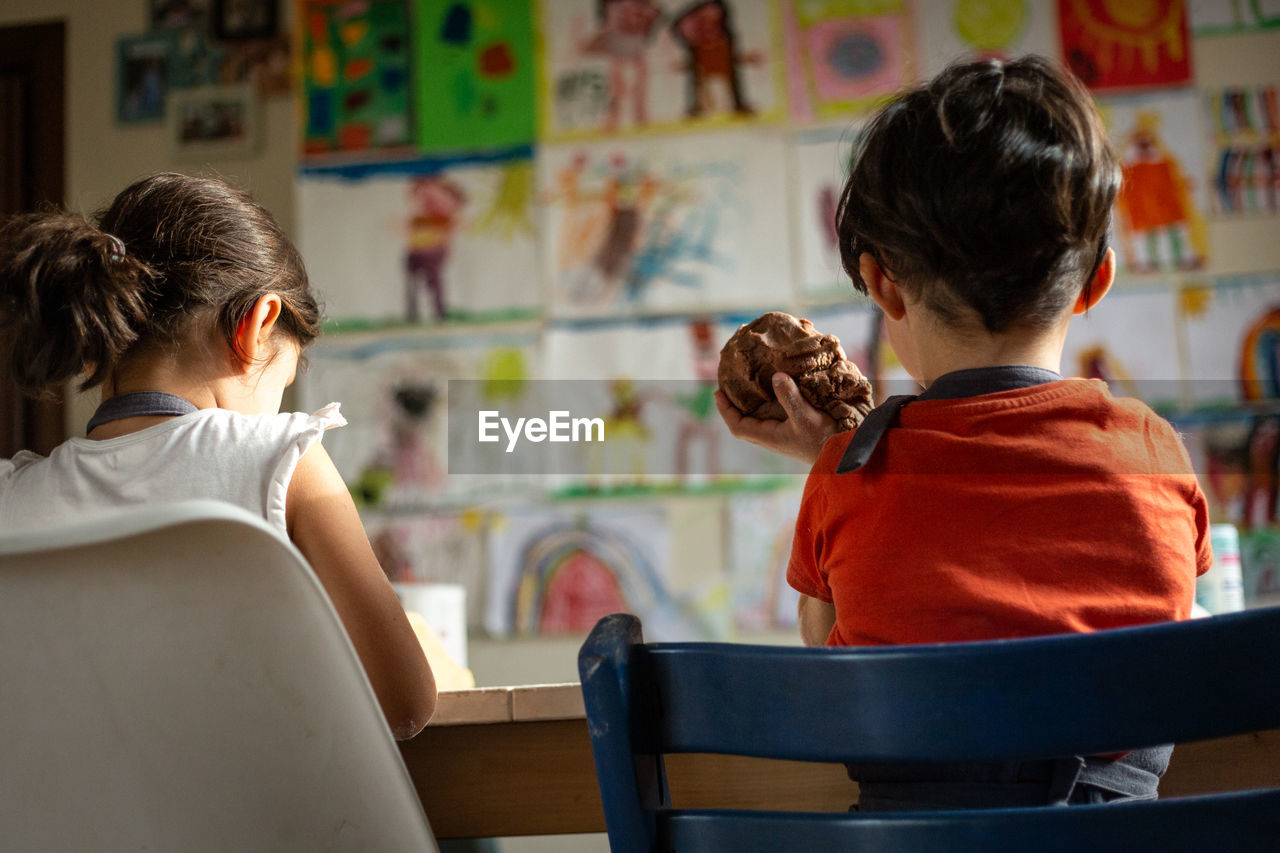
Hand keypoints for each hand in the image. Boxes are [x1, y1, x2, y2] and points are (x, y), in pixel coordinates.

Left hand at [715, 373, 839, 465]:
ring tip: (750, 386)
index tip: (717, 393)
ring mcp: (785, 437)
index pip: (737, 426)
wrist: (845, 455)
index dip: (725, 411)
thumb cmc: (823, 440)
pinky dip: (770, 404)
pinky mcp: (797, 433)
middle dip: (735, 406)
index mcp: (769, 437)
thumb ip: (789, 397)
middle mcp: (774, 438)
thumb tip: (775, 376)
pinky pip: (776, 417)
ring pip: (760, 420)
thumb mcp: (805, 417)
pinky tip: (777, 392)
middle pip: (745, 423)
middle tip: (730, 386)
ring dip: (753, 405)